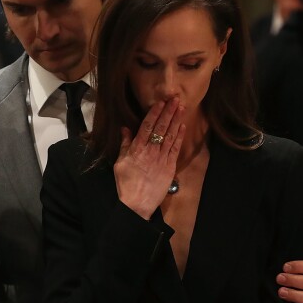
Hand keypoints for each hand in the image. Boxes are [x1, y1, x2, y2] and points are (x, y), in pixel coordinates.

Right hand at [114, 99, 184, 218]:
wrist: (137, 204)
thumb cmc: (126, 184)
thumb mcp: (120, 163)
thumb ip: (124, 145)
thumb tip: (125, 129)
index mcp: (137, 149)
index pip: (147, 126)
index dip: (155, 113)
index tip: (161, 102)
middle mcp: (151, 150)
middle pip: (161, 127)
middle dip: (169, 112)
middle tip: (175, 99)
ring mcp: (161, 158)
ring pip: (170, 135)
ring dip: (176, 120)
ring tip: (181, 108)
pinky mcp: (169, 166)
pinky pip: (175, 148)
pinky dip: (179, 136)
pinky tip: (183, 126)